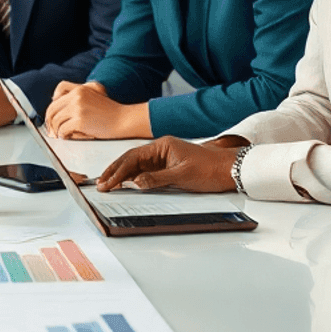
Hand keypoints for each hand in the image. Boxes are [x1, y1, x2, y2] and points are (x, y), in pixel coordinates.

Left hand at [44, 81, 149, 139]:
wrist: (124, 120)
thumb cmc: (111, 112)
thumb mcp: (96, 94)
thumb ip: (80, 95)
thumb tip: (56, 102)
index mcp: (81, 88)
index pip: (59, 89)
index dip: (54, 102)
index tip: (55, 113)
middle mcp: (77, 95)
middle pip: (53, 107)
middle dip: (50, 120)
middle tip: (52, 130)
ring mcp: (78, 107)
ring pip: (56, 120)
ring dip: (56, 130)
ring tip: (61, 135)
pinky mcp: (79, 120)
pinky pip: (63, 130)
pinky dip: (63, 136)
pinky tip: (68, 137)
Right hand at [93, 135, 235, 192]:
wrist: (230, 170)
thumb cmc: (210, 169)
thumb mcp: (182, 176)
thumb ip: (157, 179)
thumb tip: (135, 182)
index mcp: (162, 146)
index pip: (133, 157)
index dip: (118, 170)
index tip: (108, 182)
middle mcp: (160, 150)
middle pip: (131, 160)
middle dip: (115, 171)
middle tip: (101, 184)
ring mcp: (163, 159)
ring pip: (136, 166)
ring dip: (122, 176)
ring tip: (107, 185)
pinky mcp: (168, 168)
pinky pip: (146, 172)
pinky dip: (133, 179)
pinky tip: (125, 185)